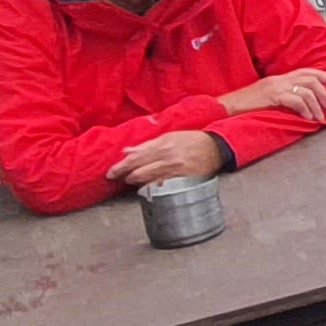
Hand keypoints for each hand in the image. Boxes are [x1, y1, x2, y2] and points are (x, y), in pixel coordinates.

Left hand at [109, 130, 228, 186]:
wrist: (215, 147)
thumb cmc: (191, 140)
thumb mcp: (168, 137)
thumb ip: (147, 145)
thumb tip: (127, 151)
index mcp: (162, 144)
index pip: (135, 157)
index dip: (121, 166)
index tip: (110, 173)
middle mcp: (167, 156)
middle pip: (139, 169)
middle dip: (125, 175)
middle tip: (116, 178)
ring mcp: (175, 168)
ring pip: (148, 178)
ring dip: (136, 181)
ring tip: (131, 182)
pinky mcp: (183, 178)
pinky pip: (163, 185)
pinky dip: (152, 187)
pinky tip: (147, 188)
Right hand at [223, 69, 325, 121]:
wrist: (227, 106)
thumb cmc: (244, 105)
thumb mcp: (265, 97)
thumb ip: (281, 96)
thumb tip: (297, 103)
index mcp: (278, 79)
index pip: (303, 72)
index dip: (320, 74)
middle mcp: (278, 80)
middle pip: (309, 79)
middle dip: (323, 92)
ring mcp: (275, 87)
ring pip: (305, 90)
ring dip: (316, 105)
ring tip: (320, 116)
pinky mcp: (272, 96)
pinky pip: (295, 100)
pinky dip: (305, 109)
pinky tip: (307, 117)